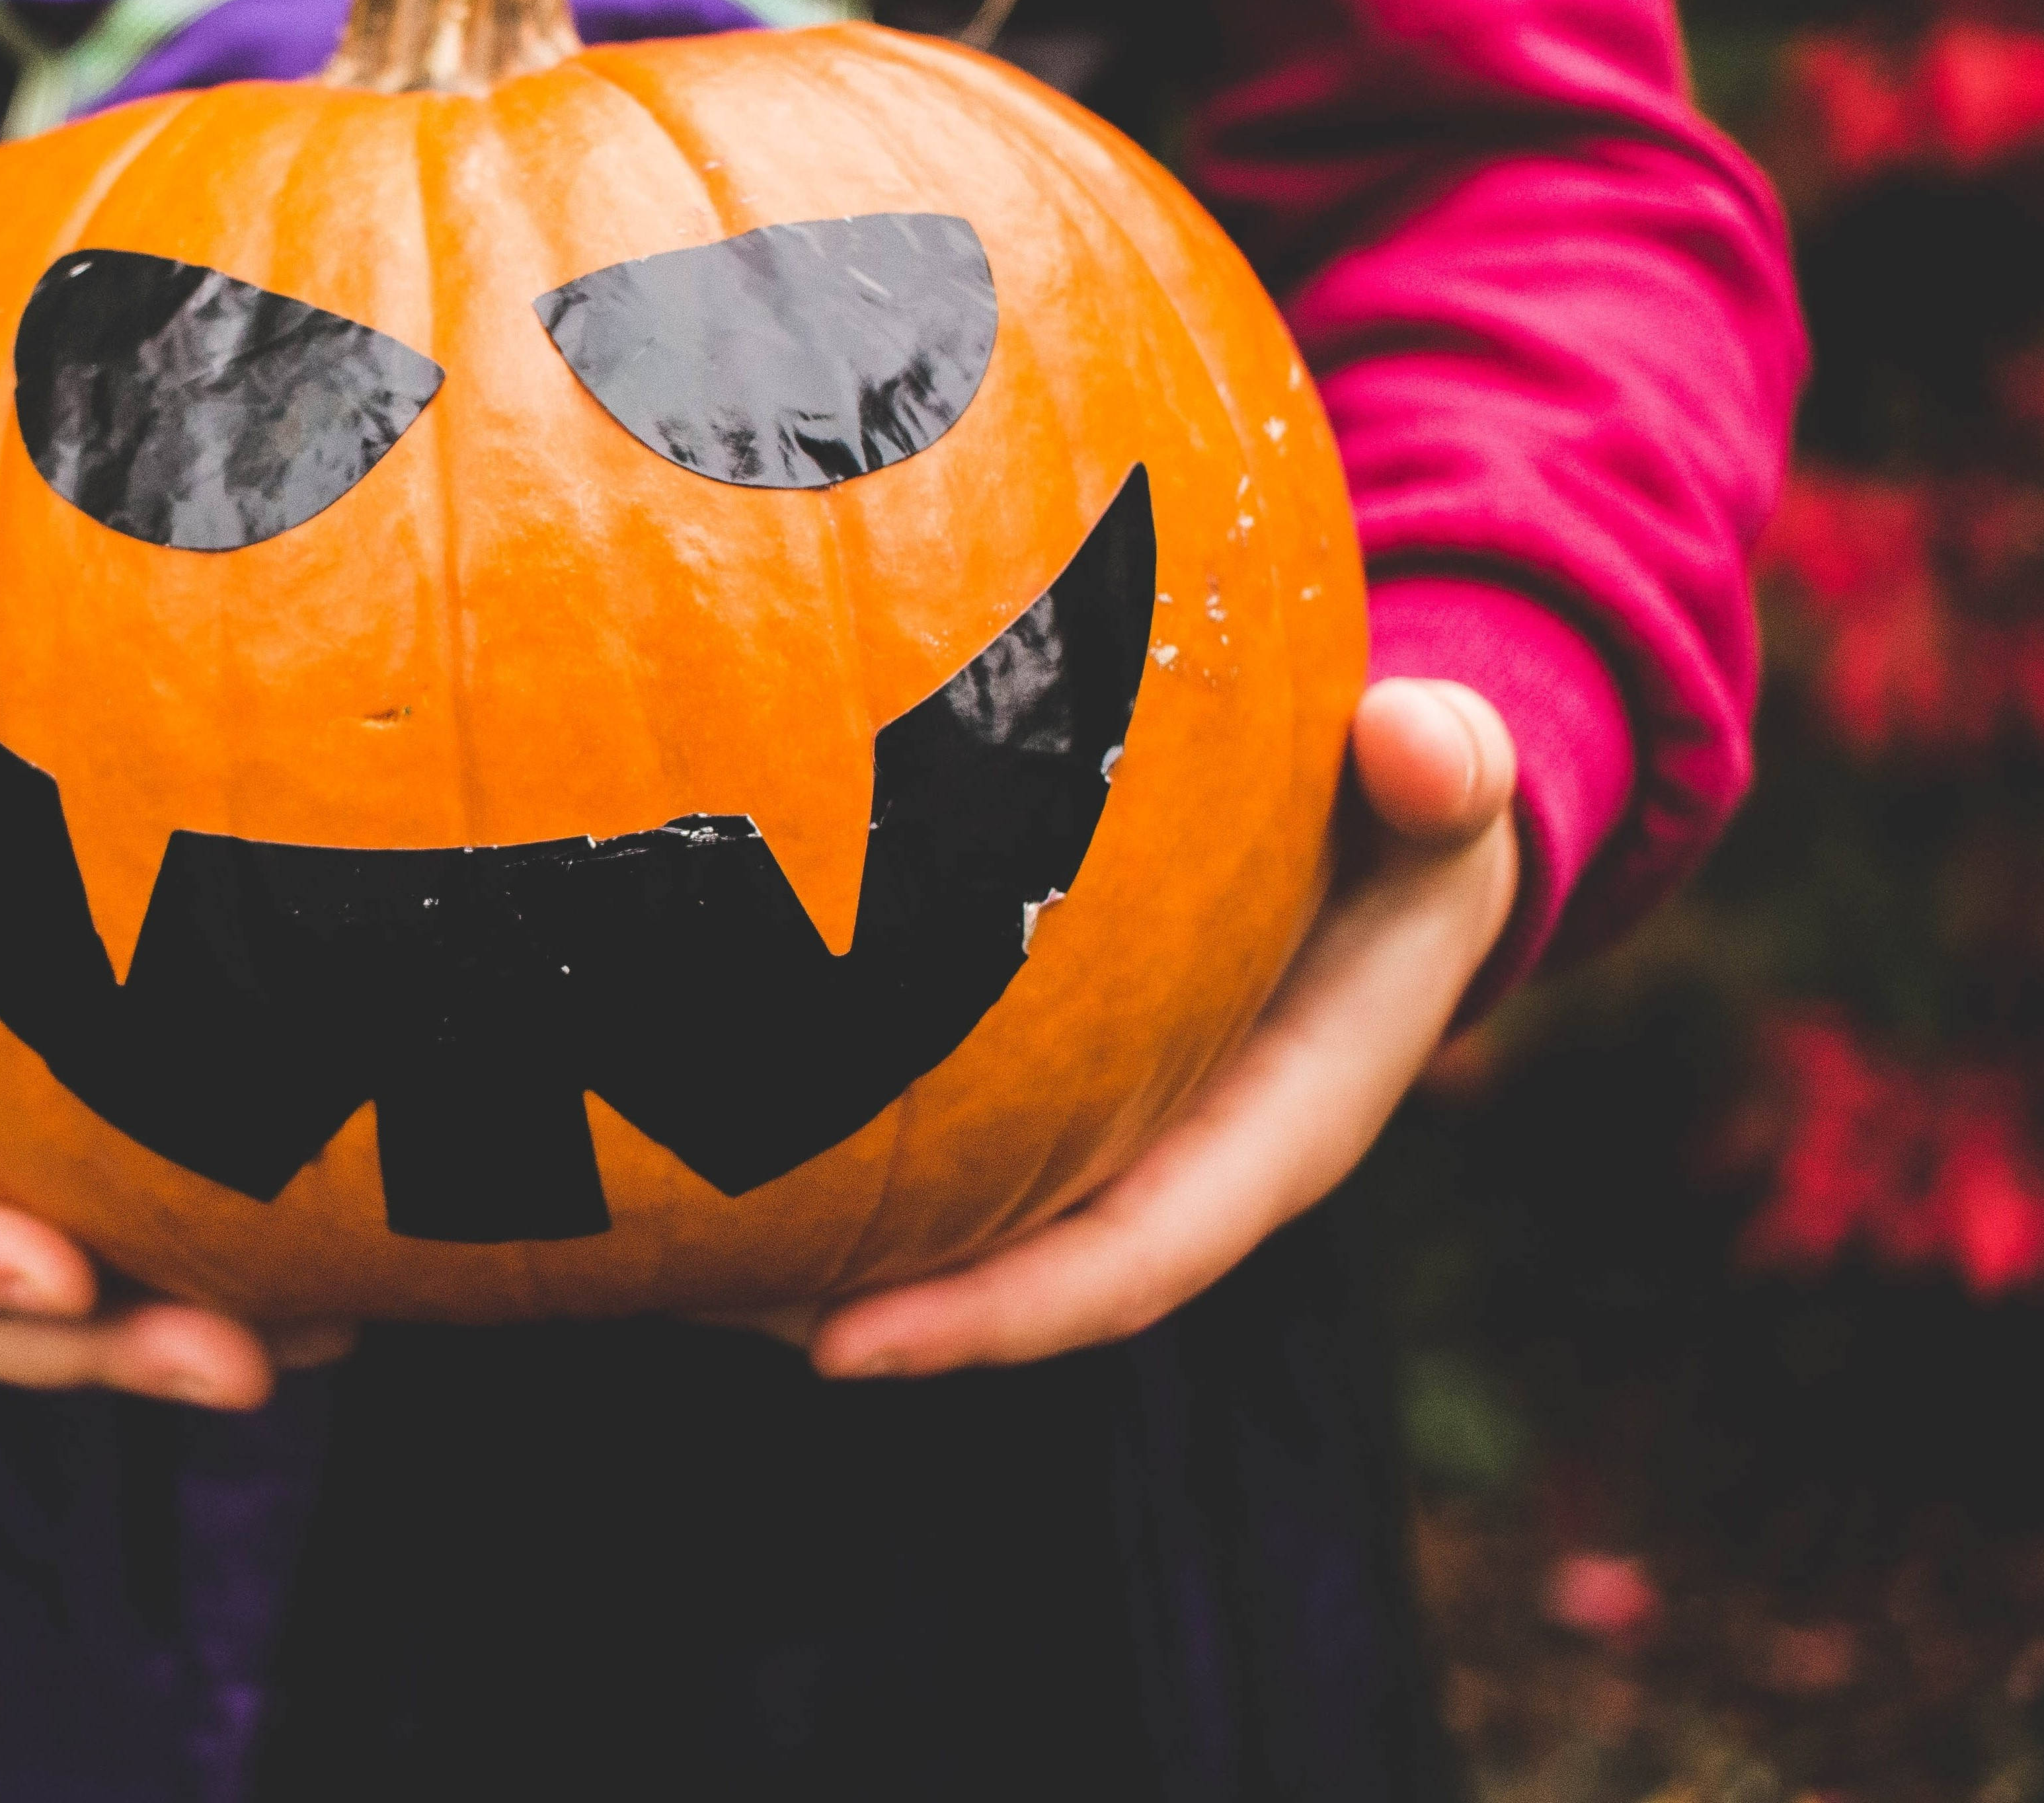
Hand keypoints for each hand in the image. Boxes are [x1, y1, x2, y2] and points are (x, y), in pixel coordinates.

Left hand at [752, 676, 1521, 1379]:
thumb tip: (1414, 742)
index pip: (1123, 1265)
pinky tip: (690, 1125)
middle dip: (855, 1307)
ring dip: (812, 1249)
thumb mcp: (1442, 786)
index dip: (988, 1317)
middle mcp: (1174, 1163)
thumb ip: (1439, 771)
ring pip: (952, 1222)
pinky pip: (936, 1138)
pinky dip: (826, 1145)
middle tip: (685, 1305)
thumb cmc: (1413, 807)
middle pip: (1004, 1277)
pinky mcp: (1053, 1084)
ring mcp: (1107, 1132)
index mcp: (1272, 1132)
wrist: (1396, 816)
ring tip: (650, 1249)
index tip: (837, 1349)